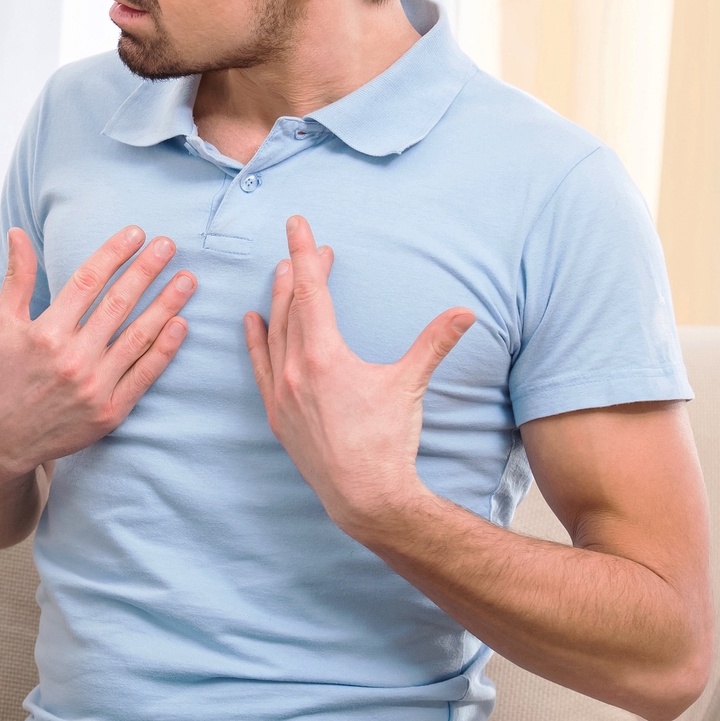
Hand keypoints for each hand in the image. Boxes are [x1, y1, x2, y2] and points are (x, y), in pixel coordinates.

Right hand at [0, 225, 193, 479]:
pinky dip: (164, 349)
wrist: (0, 441)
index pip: (88, 281)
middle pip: (119, 303)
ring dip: (167, 304)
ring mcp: (94, 387)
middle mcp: (73, 358)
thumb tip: (18, 233)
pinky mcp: (110, 412)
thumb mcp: (1, 325)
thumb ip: (16, 278)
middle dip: (147, 270)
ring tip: (187, 279)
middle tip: (169, 244)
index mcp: (45, 333)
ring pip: (139, 336)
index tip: (136, 234)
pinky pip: (145, 375)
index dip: (114, 254)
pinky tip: (181, 324)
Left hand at [242, 215, 473, 535]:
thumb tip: (466, 313)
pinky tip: (253, 322)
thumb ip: (434, 343)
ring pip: (274, 333)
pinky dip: (257, 340)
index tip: (295, 224)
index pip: (311, 290)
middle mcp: (294, 370)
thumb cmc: (387, 441)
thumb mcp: (410, 385)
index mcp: (323, 356)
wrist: (365, 496)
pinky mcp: (277, 415)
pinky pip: (261, 366)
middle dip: (299, 273)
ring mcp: (281, 393)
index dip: (305, 254)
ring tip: (283, 275)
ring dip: (278, 301)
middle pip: (291, 307)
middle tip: (307, 249)